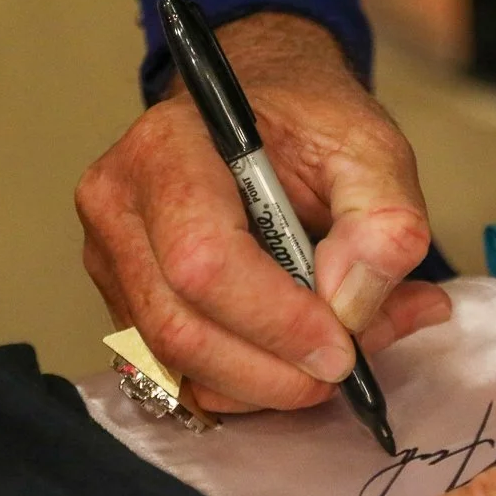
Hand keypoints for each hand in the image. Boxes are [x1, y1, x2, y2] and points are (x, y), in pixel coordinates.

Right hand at [76, 13, 450, 412]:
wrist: (261, 109)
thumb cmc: (306, 124)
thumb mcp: (371, 148)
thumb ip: (382, 220)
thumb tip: (351, 304)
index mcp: (168, 150)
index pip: (204, 261)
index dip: (277, 322)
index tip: (342, 348)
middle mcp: (120, 207)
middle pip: (180, 330)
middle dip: (273, 373)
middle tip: (344, 370)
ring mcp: (113, 261)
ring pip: (177, 367)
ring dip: (265, 386)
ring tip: (335, 355)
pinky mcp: (127, 304)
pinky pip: (180, 375)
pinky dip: (246, 387)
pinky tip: (294, 358)